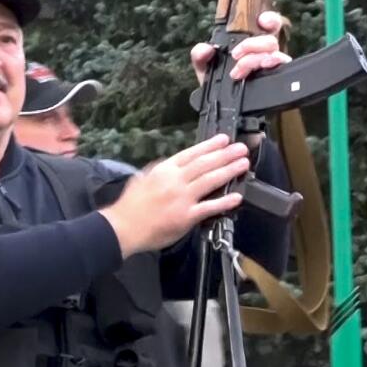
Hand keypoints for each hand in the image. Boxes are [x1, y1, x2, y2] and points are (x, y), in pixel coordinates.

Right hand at [100, 135, 248, 257]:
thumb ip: (158, 170)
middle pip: (205, 164)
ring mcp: (182, 198)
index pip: (191, 154)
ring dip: (229, 171)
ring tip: (243, 164)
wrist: (123, 227)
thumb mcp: (141, 178)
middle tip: (241, 148)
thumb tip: (171, 163)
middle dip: (225, 154)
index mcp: (164, 170)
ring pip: (210, 180)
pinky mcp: (186, 216)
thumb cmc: (130, 205)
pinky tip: (237, 197)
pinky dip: (224, 202)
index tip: (223, 139)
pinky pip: (209, 207)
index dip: (209, 146)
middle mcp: (175, 180)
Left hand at [190, 11, 291, 84]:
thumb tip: (205, 49)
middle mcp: (263, 55)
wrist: (224, 112)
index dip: (269, 19)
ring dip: (255, 59)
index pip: (267, 26)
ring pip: (275, 54)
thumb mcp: (205, 69)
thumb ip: (200, 56)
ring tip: (237, 72)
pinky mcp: (275, 82)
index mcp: (249, 46)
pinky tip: (261, 70)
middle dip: (253, 44)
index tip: (262, 21)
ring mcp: (271, 69)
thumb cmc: (218, 86)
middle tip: (235, 55)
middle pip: (271, 40)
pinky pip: (281, 70)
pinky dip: (272, 66)